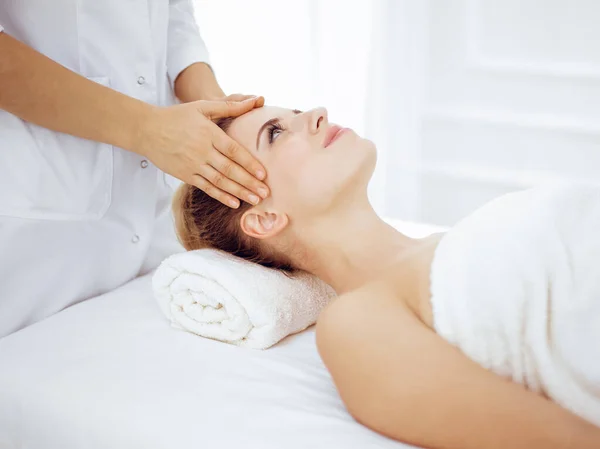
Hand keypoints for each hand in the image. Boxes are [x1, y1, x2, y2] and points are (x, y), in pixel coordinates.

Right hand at [135, 96, 268, 207]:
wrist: (147, 130)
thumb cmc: (178, 116)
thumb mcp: (203, 106)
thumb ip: (230, 106)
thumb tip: (256, 99)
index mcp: (209, 133)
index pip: (234, 151)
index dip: (249, 163)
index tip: (263, 174)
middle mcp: (202, 150)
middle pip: (230, 169)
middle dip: (249, 183)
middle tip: (265, 193)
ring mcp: (193, 164)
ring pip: (220, 181)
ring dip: (239, 192)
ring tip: (254, 200)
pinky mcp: (185, 175)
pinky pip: (206, 187)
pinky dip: (220, 196)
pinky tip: (234, 203)